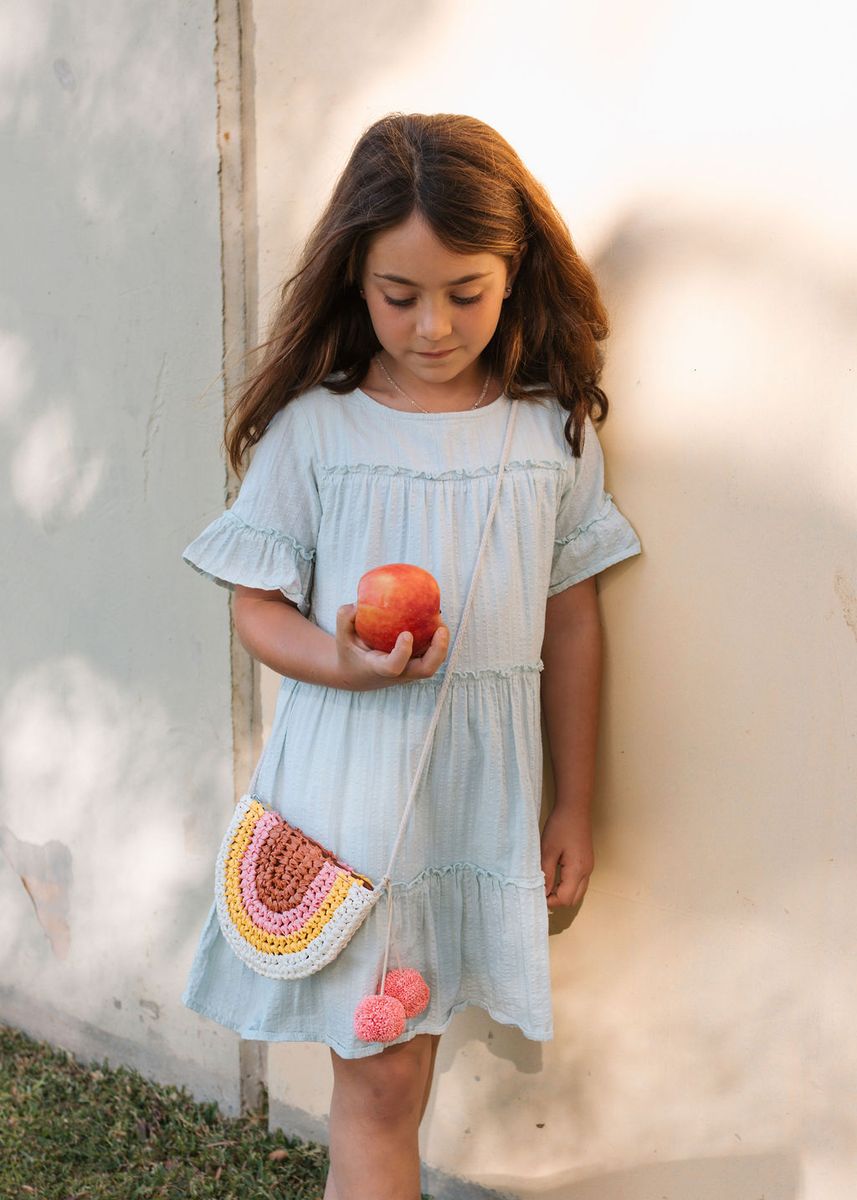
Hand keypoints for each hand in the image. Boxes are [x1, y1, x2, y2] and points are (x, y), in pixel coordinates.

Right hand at [335, 603, 449, 690]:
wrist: (356, 675)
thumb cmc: (350, 653)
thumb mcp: (342, 638)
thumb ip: (344, 619)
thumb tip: (357, 603)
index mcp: (379, 669)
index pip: (394, 667)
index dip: (402, 652)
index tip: (406, 634)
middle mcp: (399, 674)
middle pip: (426, 670)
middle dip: (438, 651)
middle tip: (441, 628)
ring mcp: (410, 671)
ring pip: (434, 662)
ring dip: (441, 644)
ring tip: (439, 619)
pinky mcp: (415, 665)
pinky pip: (431, 653)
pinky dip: (436, 639)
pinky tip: (434, 618)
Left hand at [540, 808, 593, 910]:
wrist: (574, 809)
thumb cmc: (560, 827)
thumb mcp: (547, 851)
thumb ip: (545, 874)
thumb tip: (542, 893)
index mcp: (577, 871)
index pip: (565, 899)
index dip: (549, 901)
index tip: (536, 893)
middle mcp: (587, 872)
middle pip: (573, 900)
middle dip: (556, 900)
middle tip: (540, 891)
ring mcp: (589, 868)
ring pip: (577, 892)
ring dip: (562, 893)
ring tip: (546, 884)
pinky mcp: (587, 863)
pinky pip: (579, 883)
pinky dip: (567, 886)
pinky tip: (555, 877)